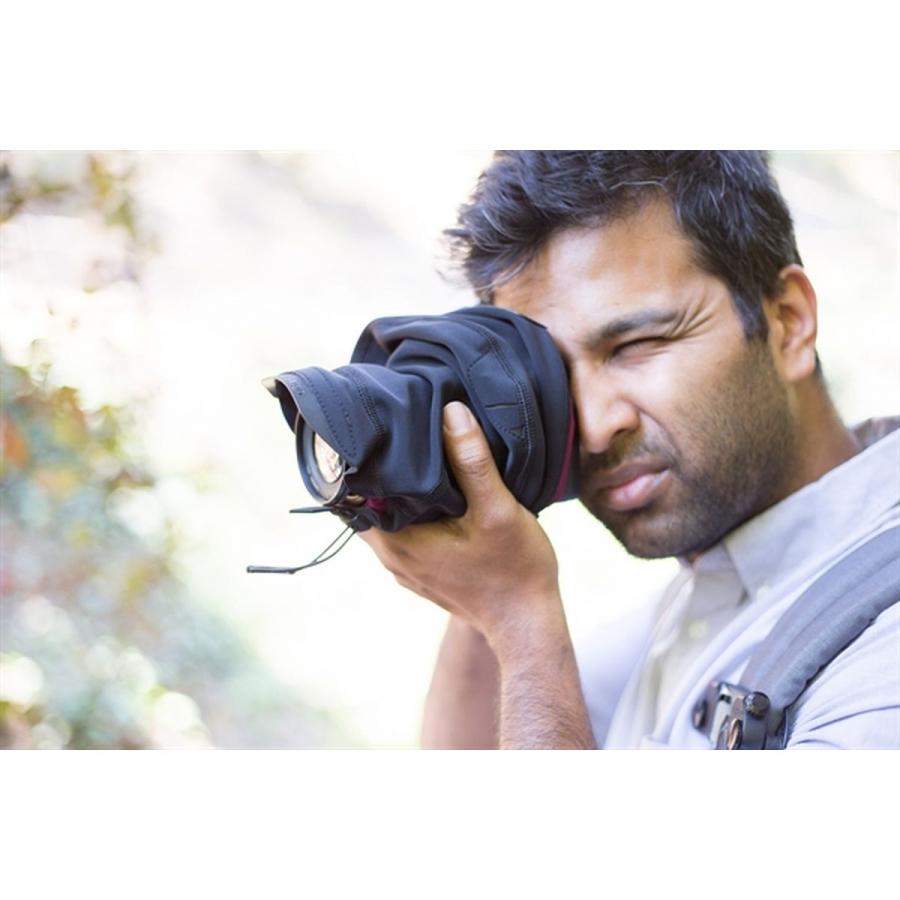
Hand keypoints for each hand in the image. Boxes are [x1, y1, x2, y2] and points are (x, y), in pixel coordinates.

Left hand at [359, 401, 562, 650]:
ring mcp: (405, 567)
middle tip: (400, 429)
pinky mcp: (422, 571)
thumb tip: (451, 412)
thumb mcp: (497, 508)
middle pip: (368, 502)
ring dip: (398, 490)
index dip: (361, 459)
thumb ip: (472, 461)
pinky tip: (436, 490)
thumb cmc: (514, 568)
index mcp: (396, 540)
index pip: (353, 493)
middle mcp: (391, 556)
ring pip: (387, 516)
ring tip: (419, 453)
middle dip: (381, 469)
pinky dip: (412, 509)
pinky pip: (404, 531)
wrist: (527, 622)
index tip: (376, 429)